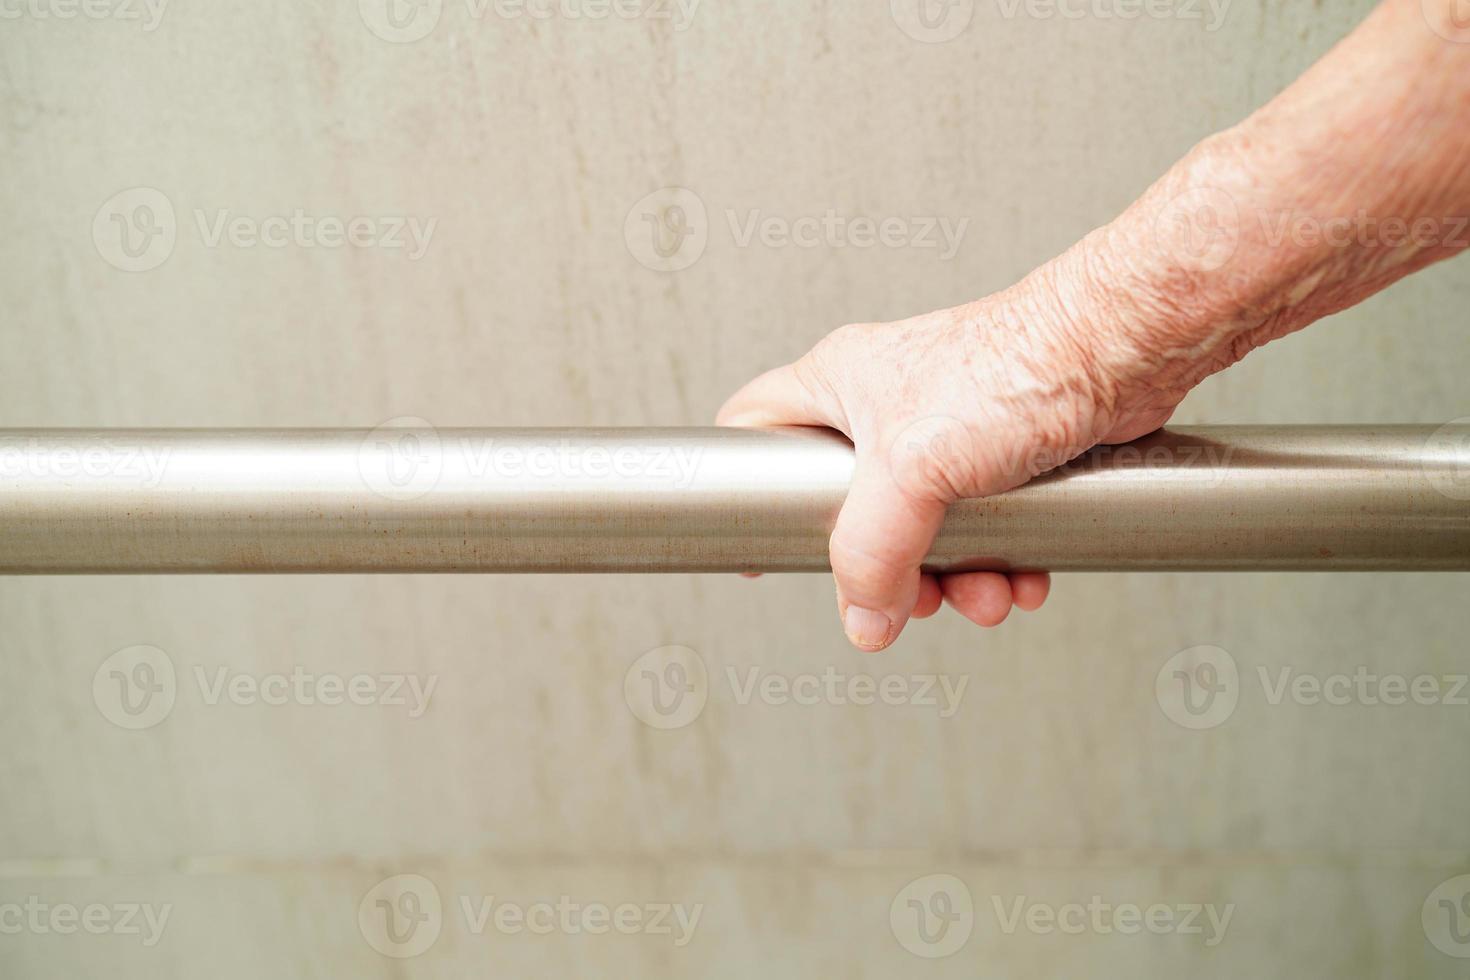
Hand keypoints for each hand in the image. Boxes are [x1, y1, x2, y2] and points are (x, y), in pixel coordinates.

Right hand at [717, 252, 1186, 651]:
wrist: (1124, 351)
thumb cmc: (1017, 365)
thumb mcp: (913, 471)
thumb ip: (872, 554)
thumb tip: (863, 620)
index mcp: (839, 385)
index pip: (754, 426)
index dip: (742, 484)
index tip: (754, 543)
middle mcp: (887, 406)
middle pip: (850, 509)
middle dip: (886, 568)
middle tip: (906, 593)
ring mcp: (948, 432)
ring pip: (924, 529)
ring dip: (956, 577)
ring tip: (985, 592)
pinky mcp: (1006, 454)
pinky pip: (985, 528)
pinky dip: (1002, 562)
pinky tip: (1023, 576)